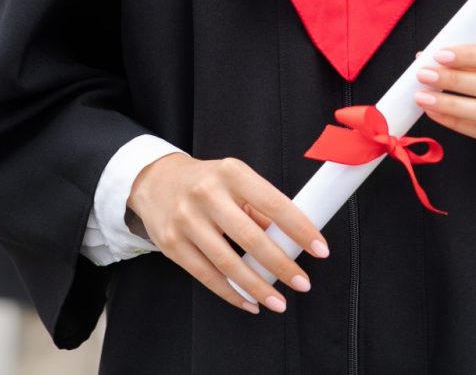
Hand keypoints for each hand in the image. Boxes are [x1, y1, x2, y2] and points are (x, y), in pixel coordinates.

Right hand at [126, 153, 326, 316]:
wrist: (154, 182)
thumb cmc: (205, 182)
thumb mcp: (235, 180)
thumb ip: (260, 208)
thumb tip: (291, 239)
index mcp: (231, 173)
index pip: (274, 203)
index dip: (300, 228)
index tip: (320, 249)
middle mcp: (207, 195)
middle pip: (251, 238)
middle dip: (281, 265)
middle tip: (302, 282)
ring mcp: (187, 221)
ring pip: (228, 263)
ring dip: (258, 287)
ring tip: (279, 301)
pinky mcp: (172, 245)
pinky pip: (207, 276)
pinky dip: (232, 294)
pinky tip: (249, 302)